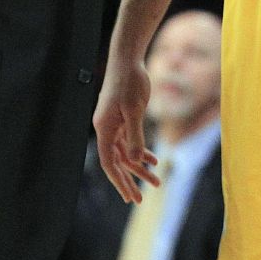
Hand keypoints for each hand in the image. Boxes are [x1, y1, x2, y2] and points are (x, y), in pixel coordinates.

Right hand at [93, 57, 157, 202]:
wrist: (128, 59)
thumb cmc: (130, 81)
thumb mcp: (134, 109)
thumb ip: (135, 135)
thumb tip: (136, 160)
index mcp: (104, 129)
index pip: (109, 162)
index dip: (118, 181)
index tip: (128, 196)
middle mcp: (106, 129)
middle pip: (116, 161)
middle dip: (128, 181)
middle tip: (137, 200)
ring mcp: (114, 124)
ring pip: (126, 152)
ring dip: (140, 168)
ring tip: (156, 183)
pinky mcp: (123, 118)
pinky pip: (130, 141)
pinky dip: (141, 152)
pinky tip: (154, 161)